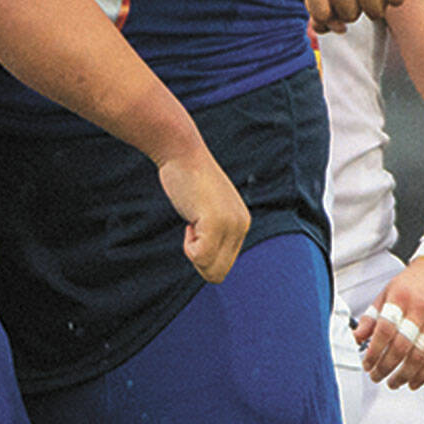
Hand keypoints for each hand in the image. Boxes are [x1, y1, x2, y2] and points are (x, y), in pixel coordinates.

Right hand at [155, 146, 248, 282]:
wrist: (181, 152)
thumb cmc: (186, 176)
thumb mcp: (206, 205)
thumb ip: (211, 226)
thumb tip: (206, 258)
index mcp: (241, 222)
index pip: (224, 262)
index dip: (202, 251)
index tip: (195, 225)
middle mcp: (241, 225)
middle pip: (219, 271)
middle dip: (199, 258)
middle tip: (192, 227)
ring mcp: (231, 225)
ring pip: (211, 268)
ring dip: (193, 252)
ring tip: (192, 221)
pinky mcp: (217, 223)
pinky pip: (199, 256)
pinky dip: (188, 246)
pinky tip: (189, 221)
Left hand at [354, 258, 423, 390]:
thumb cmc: (411, 284)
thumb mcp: (386, 293)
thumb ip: (371, 317)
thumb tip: (356, 338)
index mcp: (400, 298)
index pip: (385, 330)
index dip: (374, 350)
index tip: (366, 364)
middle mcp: (420, 310)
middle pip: (402, 345)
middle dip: (387, 366)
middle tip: (376, 376)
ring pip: (421, 355)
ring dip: (405, 374)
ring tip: (393, 383)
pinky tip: (414, 381)